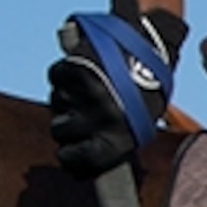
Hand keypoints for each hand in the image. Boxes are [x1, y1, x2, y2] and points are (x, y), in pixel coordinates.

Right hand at [47, 0, 185, 178]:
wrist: (150, 46)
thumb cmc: (148, 88)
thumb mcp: (139, 122)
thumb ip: (112, 139)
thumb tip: (85, 154)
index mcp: (121, 136)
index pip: (81, 159)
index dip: (71, 159)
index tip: (69, 154)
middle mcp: (101, 117)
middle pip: (61, 131)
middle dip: (66, 125)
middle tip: (82, 115)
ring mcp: (86, 92)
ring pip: (56, 103)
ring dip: (65, 98)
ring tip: (90, 89)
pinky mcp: (75, 68)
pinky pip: (56, 77)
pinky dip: (64, 74)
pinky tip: (83, 72)